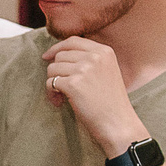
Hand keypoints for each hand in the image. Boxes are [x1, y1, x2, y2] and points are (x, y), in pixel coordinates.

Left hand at [42, 36, 145, 157]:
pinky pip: (50, 83)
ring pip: (53, 68)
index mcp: (104, 51)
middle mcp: (95, 57)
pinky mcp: (74, 84)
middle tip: (61, 89)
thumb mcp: (107, 72)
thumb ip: (89, 60)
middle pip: (60, 55)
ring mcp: (84, 69)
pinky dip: (51, 94)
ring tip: (62, 97)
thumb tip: (57, 54)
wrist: (118, 124)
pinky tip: (60, 103)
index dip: (57, 48)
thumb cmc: (110, 103)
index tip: (47, 57)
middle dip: (56, 72)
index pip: (73, 41)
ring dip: (53, 84)